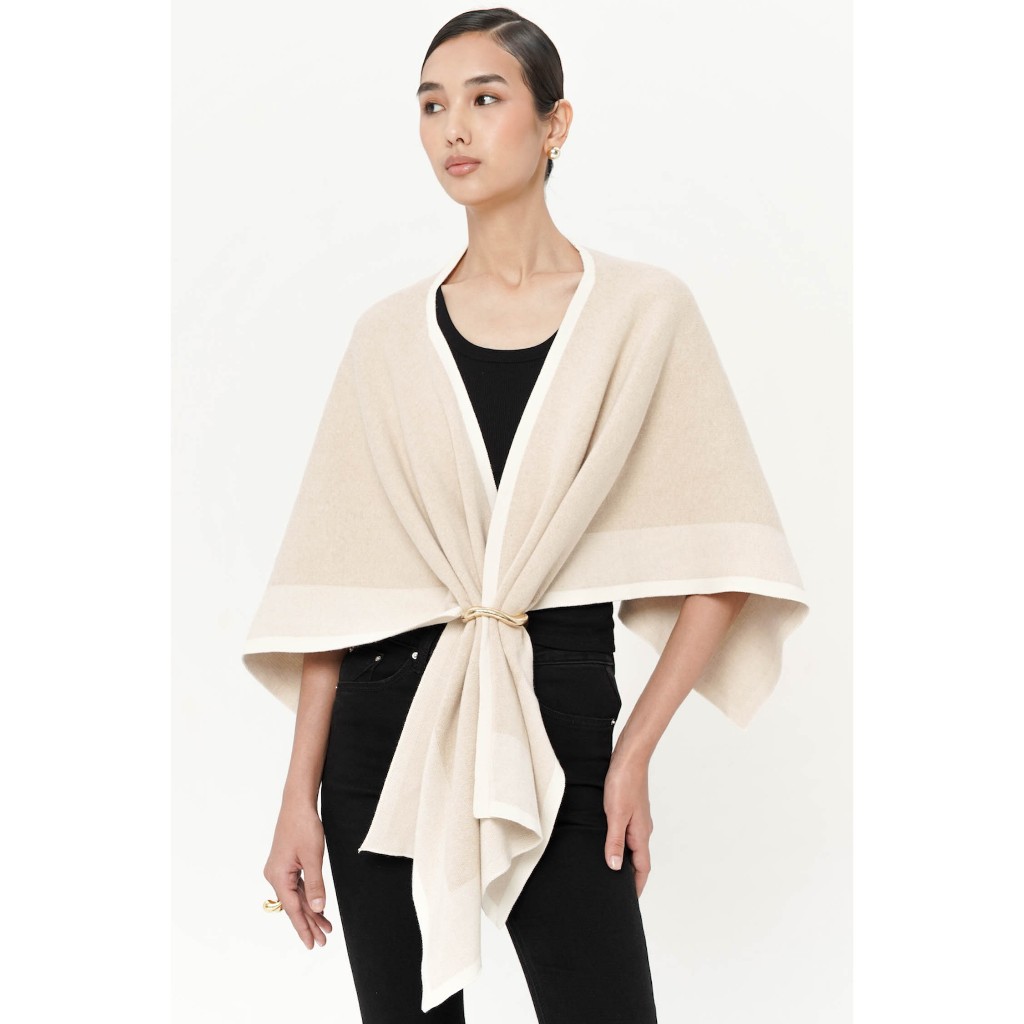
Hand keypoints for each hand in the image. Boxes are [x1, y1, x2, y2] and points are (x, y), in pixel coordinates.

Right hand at [263, 801, 333, 948]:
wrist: (297, 804)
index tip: (312, 944)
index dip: (304, 928)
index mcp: (278, 877)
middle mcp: (275, 876)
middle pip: (294, 906)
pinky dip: (308, 897)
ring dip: (311, 911)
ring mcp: (279, 870)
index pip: (293, 909)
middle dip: (310, 923)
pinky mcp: (285, 865)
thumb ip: (315, 885)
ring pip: (297, 897)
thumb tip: (319, 909)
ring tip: (325, 928)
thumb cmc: (304, 827)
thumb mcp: (313, 857)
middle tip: (324, 941)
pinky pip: (297, 886)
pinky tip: (317, 907)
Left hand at [603, 754, 653, 897]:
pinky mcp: (630, 809)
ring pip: (633, 846)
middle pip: (639, 859)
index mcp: (641, 834)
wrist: (629, 757)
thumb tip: (614, 867)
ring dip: (625, 859)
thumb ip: (615, 841)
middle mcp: (642, 829)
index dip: (637, 885)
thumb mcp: (615, 815)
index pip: (642, 868)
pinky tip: (609, 841)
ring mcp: (637, 819)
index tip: (630, 901)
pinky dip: (620, 843)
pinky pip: (627, 833)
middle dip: (630, 877)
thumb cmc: (624, 783)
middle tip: (617, 891)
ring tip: (611, 870)